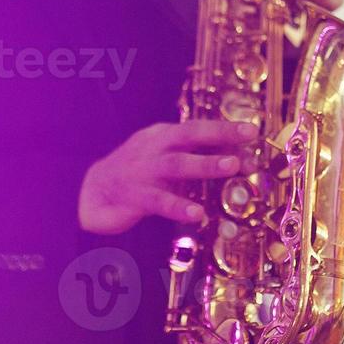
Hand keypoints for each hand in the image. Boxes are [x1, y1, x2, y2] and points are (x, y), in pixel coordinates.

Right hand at [78, 119, 258, 234]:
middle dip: (219, 135)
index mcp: (162, 136)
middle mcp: (152, 148)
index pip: (196, 129)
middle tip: (248, 136)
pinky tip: (197, 214)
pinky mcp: (131, 196)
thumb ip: (201, 160)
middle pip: (188, 136)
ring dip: (205, 163)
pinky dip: (178, 206)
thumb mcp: (168, 163)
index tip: (253, 130)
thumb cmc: (139, 177)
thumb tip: (245, 163)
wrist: (91, 193)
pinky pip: (157, 201)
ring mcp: (141, 171)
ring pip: (176, 164)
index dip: (224, 129)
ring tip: (232, 166)